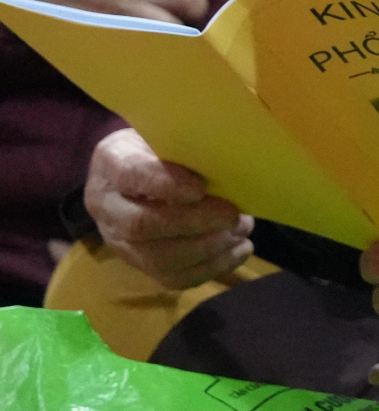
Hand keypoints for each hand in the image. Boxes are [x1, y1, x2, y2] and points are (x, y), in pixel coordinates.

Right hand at [85, 127, 251, 288]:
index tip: (201, 188)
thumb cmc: (161, 144)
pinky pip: (170, 278)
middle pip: (141, 225)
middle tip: (233, 215)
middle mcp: (105, 205)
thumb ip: (187, 145)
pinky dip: (210, 269)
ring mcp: (119, 240)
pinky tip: (239, 250)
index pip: (131, 175)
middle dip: (194, 223)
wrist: (139, 169)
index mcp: (111, 161)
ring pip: (157, 258)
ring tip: (242, 230)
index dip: (166, 185)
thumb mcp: (168, 132)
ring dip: (207, 249)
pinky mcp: (138, 263)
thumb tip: (229, 159)